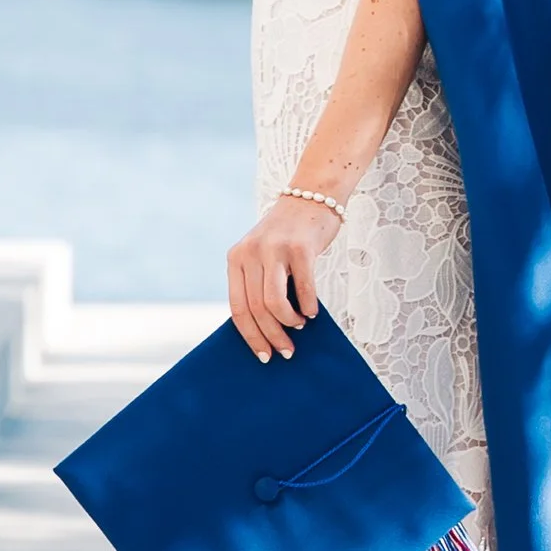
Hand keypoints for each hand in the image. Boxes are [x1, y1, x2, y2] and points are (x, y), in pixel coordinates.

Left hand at [227, 193, 331, 362]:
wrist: (313, 194)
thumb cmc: (289, 235)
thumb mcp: (262, 254)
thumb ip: (258, 283)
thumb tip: (264, 332)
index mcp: (236, 257)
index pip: (238, 308)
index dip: (250, 337)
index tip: (263, 356)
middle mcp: (251, 252)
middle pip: (256, 309)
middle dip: (271, 336)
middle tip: (287, 352)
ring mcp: (275, 248)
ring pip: (274, 303)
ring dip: (288, 323)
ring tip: (299, 327)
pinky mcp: (300, 247)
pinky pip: (303, 288)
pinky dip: (308, 306)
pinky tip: (312, 312)